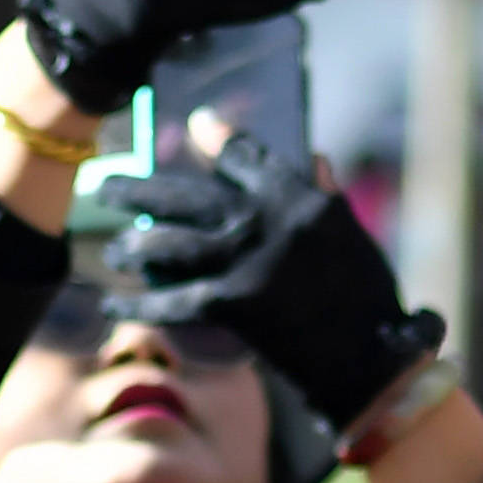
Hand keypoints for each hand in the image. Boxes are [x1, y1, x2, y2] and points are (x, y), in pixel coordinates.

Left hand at [107, 141, 443, 428]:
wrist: (376, 358)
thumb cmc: (368, 297)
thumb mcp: (351, 233)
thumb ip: (325, 194)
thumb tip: (314, 157)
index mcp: (295, 197)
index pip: (246, 156)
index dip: (219, 137)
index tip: (197, 123)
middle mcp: (262, 220)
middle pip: (185, 197)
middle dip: (139, 189)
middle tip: (106, 188)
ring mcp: (243, 260)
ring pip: (170, 243)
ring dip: (134, 247)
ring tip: (112, 249)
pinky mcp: (232, 303)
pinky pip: (173, 301)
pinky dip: (138, 304)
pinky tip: (113, 303)